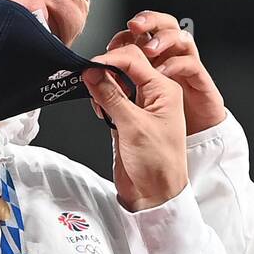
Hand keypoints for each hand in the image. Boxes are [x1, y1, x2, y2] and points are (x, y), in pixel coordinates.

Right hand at [84, 36, 188, 211]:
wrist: (156, 194)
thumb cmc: (158, 165)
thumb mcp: (133, 126)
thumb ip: (111, 96)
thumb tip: (93, 72)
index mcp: (165, 90)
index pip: (134, 60)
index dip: (110, 59)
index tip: (89, 66)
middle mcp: (155, 95)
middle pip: (125, 66)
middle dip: (105, 70)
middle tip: (87, 79)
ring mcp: (141, 106)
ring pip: (116, 81)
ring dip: (102, 86)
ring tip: (97, 102)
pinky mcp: (128, 118)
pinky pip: (112, 98)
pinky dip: (102, 100)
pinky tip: (100, 111)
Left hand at [95, 10, 225, 135]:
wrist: (180, 166)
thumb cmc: (154, 147)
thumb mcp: (126, 119)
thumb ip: (110, 94)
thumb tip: (91, 74)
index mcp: (146, 73)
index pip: (133, 46)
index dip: (120, 42)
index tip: (105, 51)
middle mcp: (165, 70)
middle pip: (161, 30)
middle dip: (148, 22)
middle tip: (134, 26)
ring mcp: (184, 73)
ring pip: (180, 39)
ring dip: (164, 39)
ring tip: (150, 49)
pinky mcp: (200, 84)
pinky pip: (191, 64)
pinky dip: (178, 64)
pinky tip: (164, 71)